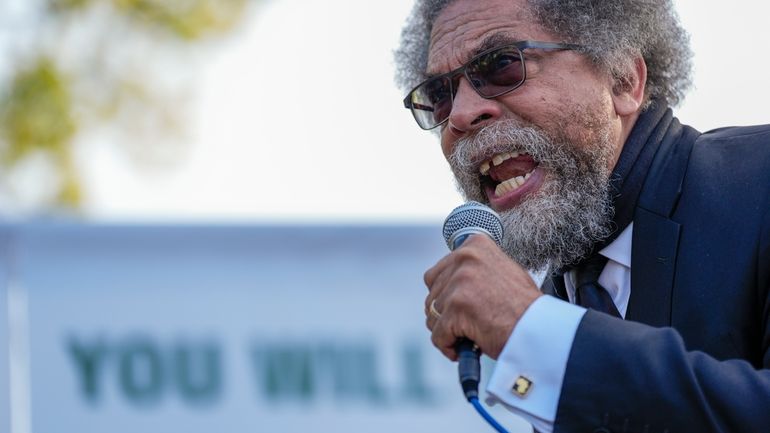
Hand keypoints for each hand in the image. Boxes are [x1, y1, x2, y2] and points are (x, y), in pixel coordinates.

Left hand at [423, 234, 541, 359]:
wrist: (539, 329)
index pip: (438, 273)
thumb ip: (475, 269)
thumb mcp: (502, 271)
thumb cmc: (524, 308)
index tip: (462, 308)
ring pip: (432, 314)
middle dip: (444, 313)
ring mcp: (459, 283)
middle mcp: (465, 258)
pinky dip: (447, 346)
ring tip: (469, 336)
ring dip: (447, 330)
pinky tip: (463, 348)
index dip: (447, 296)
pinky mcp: (455, 308)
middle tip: (465, 325)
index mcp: (475, 246)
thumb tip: (450, 280)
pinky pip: (437, 334)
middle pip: (432, 294)